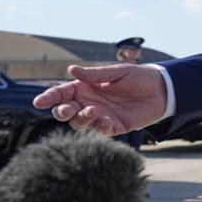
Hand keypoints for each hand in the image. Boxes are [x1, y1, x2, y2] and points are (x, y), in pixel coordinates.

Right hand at [32, 64, 168, 135]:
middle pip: (66, 112)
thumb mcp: (118, 72)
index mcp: (86, 88)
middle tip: (66, 109)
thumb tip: (71, 70)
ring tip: (91, 111)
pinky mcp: (114, 127)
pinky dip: (100, 128)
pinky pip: (101, 131)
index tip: (39, 102)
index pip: (62, 93)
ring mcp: (100, 116)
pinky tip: (106, 120)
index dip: (49, 97)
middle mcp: (89, 103)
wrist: (162, 90)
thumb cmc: (139, 77)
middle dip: (62, 112)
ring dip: (81, 120)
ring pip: (80, 124)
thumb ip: (95, 74)